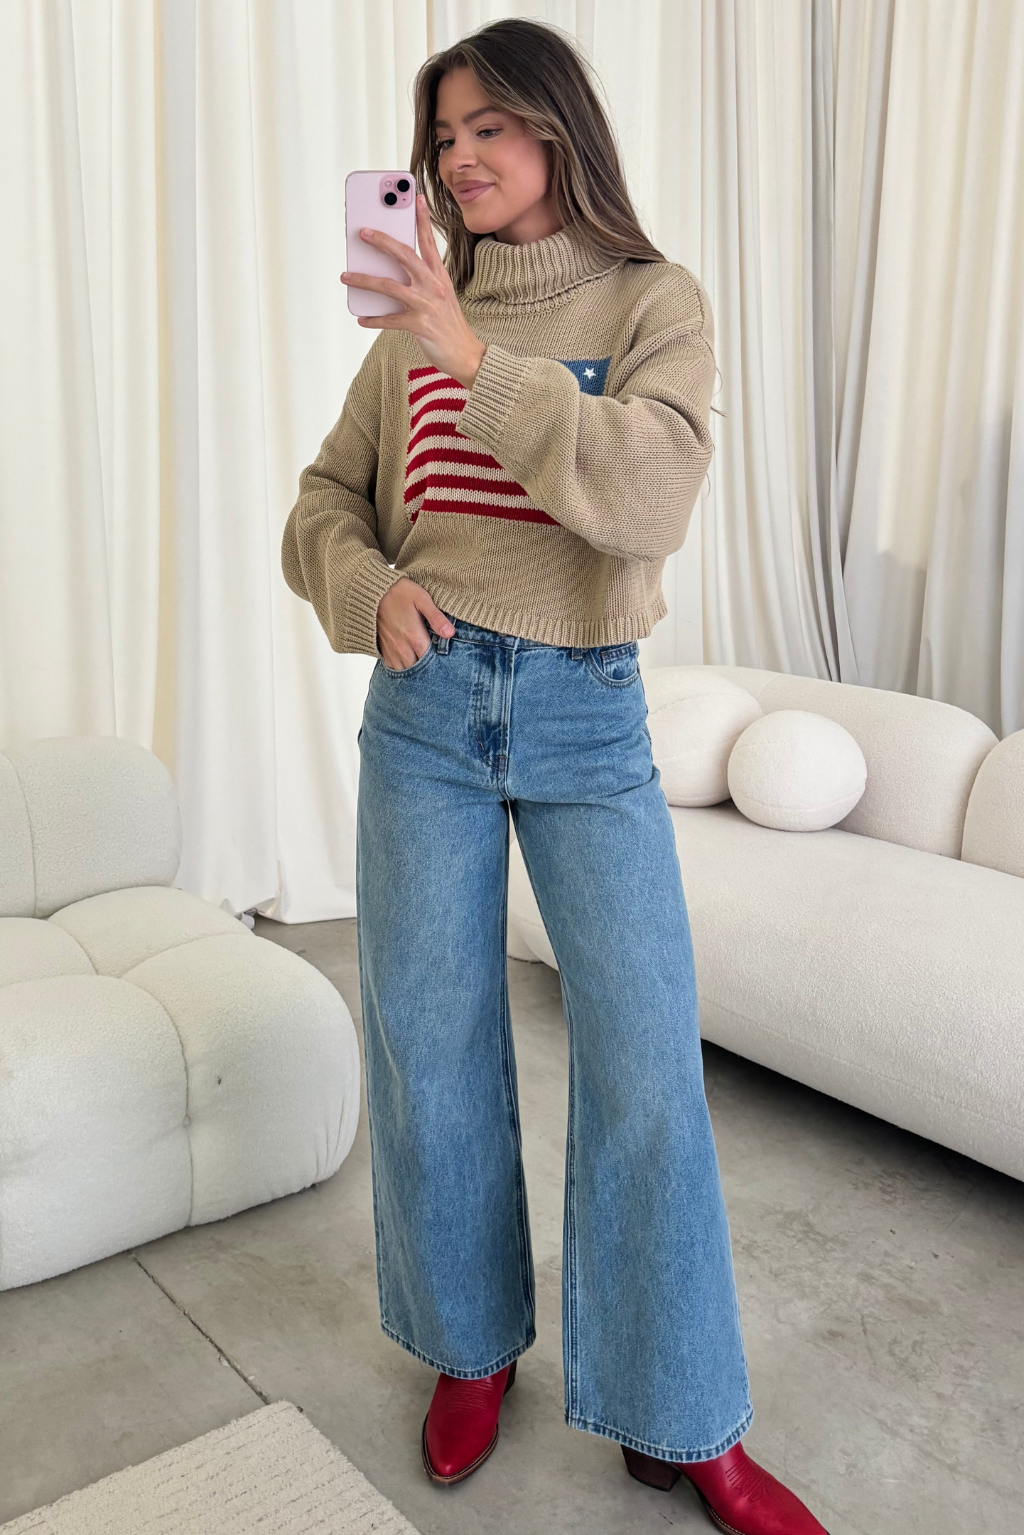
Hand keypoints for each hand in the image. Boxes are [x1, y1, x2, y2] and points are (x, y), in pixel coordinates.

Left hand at [341, 195, 485, 388]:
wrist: (466, 355)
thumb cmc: (449, 326)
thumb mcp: (441, 297)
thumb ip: (422, 282)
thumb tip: (389, 274)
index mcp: (440, 276)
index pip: (429, 242)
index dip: (422, 219)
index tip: (415, 198)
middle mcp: (434, 286)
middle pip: (404, 255)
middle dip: (382, 241)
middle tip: (363, 232)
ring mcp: (427, 304)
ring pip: (389, 286)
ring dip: (364, 280)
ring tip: (346, 276)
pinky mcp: (420, 325)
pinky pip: (389, 319)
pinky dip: (373, 319)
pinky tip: (361, 318)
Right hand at [377, 578, 454, 670]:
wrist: (371, 590)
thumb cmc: (399, 591)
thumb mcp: (422, 599)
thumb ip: (436, 618)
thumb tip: (450, 634)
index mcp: (414, 636)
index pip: (430, 660)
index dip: (438, 661)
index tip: (444, 657)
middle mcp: (401, 646)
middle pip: (417, 668)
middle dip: (427, 667)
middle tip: (435, 661)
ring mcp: (390, 648)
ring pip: (404, 669)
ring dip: (413, 668)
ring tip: (422, 663)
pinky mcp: (381, 647)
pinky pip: (392, 665)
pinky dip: (400, 666)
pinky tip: (407, 660)